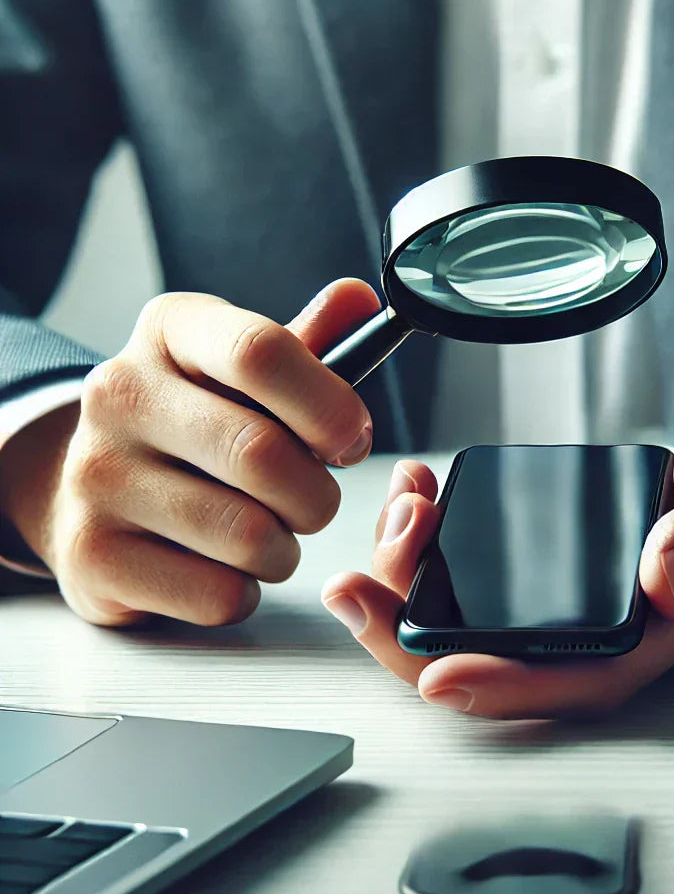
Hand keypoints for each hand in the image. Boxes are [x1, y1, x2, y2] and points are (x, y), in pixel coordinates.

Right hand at [0, 279, 380, 625]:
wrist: (92, 489)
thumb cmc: (196, 425)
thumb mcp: (243, 371)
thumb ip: (308, 344)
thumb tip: (362, 299)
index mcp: (170, 332)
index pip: (261, 353)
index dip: (330, 407)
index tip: (351, 440)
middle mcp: (120, 394)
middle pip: (263, 456)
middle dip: (316, 496)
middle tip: (311, 501)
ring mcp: (96, 477)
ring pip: (248, 536)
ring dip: (283, 549)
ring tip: (264, 534)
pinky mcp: (91, 558)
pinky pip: (217, 595)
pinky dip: (243, 591)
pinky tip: (221, 567)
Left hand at [321, 399, 673, 718]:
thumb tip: (667, 579)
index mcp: (669, 625)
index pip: (580, 678)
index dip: (504, 686)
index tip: (434, 672)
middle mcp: (621, 624)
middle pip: (513, 662)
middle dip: (422, 641)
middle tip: (361, 590)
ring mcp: (592, 599)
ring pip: (493, 623)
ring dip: (422, 590)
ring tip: (389, 527)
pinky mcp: (572, 567)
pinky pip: (498, 577)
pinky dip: (446, 546)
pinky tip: (423, 500)